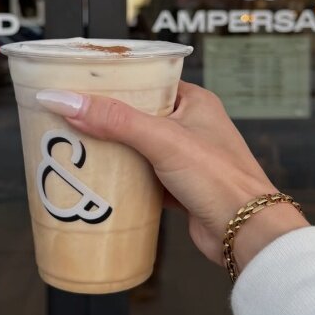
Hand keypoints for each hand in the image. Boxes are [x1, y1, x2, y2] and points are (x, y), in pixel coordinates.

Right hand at [36, 82, 308, 272]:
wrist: (247, 233)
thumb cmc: (222, 180)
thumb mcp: (162, 139)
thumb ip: (114, 119)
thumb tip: (67, 100)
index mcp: (194, 102)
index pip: (147, 81)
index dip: (116, 82)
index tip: (82, 83)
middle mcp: (190, 126)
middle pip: (137, 115)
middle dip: (106, 119)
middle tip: (71, 115)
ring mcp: (184, 158)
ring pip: (137, 147)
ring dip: (113, 150)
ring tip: (78, 145)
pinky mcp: (177, 186)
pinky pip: (142, 176)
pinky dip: (123, 178)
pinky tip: (101, 180)